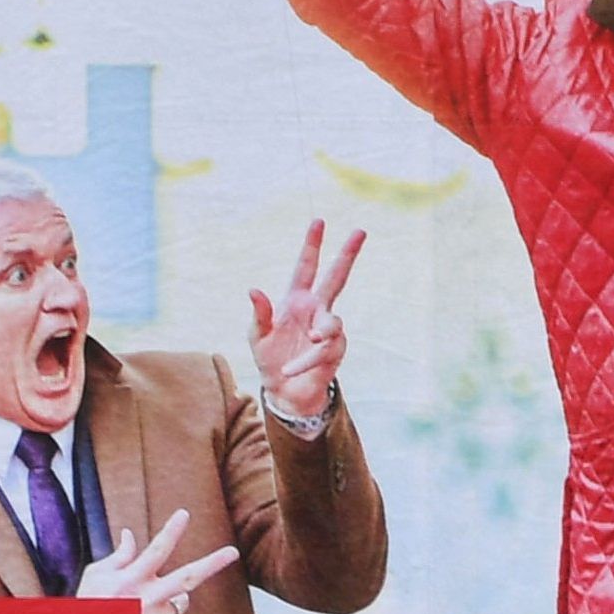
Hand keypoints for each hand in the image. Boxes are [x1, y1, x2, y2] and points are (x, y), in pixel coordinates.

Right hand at [77, 508, 238, 613]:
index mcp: (131, 580)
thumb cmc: (88, 605)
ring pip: (179, 599)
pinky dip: (160, 612)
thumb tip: (129, 534)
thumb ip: (118, 556)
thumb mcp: (95, 575)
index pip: (156, 550)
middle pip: (188, 577)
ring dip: (170, 595)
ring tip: (142, 602)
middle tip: (233, 551)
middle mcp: (148, 599)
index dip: (171, 531)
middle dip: (213, 563)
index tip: (184, 514)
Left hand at [250, 218, 363, 423]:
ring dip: (321, 331)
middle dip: (347, 254)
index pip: (306, 267)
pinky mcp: (335, 351)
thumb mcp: (257, 336)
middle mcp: (316, 310)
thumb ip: (259, 314)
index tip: (319, 221)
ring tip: (312, 340)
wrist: (284, 393)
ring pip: (332, 322)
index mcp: (296, 300)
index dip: (312, 245)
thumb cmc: (270, 360)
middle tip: (360, 230)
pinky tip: (291, 370)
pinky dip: (306, 360)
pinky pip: (324, 351)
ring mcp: (328, 330)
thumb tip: (253, 289)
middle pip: (336, 277)